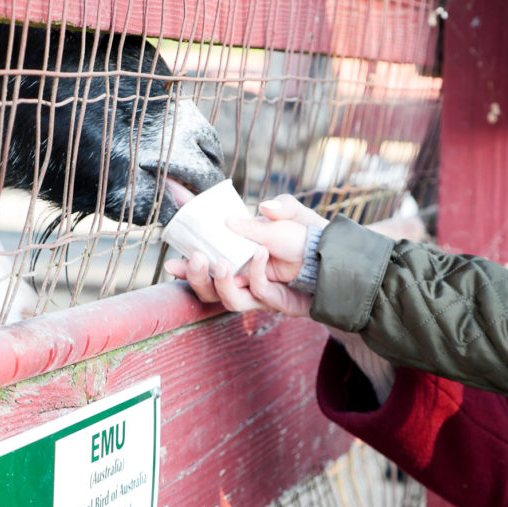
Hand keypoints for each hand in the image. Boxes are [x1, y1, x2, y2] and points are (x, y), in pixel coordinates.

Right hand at [164, 194, 326, 317]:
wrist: (337, 258)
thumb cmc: (310, 237)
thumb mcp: (293, 214)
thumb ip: (280, 206)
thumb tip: (263, 206)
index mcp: (236, 258)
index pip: (204, 266)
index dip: (184, 269)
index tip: (170, 262)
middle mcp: (244, 278)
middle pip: (208, 290)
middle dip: (195, 279)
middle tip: (195, 259)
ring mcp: (260, 292)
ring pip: (230, 301)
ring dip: (222, 283)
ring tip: (223, 264)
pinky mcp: (278, 301)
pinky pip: (260, 293)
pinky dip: (256, 273)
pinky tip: (261, 255)